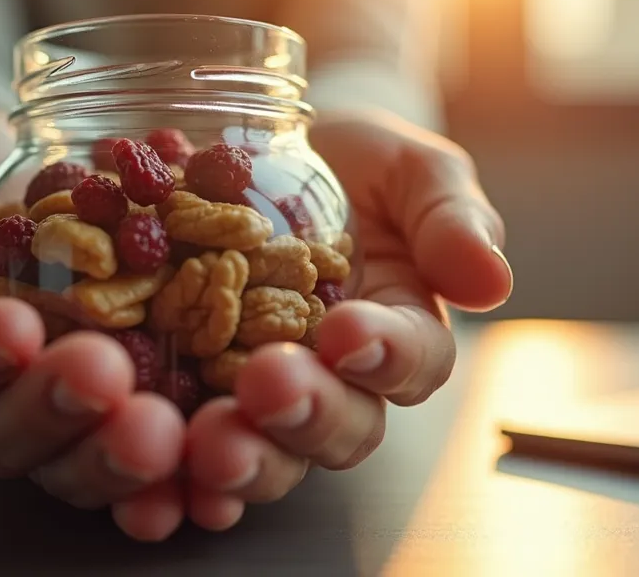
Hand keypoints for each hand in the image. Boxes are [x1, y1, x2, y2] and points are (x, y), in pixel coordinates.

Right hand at [0, 110, 186, 540]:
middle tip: (101, 373)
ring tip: (163, 425)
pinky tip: (215, 464)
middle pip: (4, 439)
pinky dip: (184, 473)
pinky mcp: (140, 405)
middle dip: (53, 413)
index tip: (10, 326)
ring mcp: (68, 412)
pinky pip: (156, 457)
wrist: (43, 161)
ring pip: (78, 463)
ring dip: (118, 455)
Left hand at [183, 110, 512, 530]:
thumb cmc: (358, 165)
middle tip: (270, 389)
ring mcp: (260, 394)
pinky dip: (173, 472)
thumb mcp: (412, 170)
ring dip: (240, 457)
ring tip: (207, 443)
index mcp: (400, 334)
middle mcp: (335, 381)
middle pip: (339, 427)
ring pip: (266, 451)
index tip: (349, 333)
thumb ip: (450, 218)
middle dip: (307, 415)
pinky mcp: (190, 391)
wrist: (271, 156)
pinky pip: (188, 446)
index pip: (412, 361)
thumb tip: (490, 282)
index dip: (387, 355)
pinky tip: (148, 482)